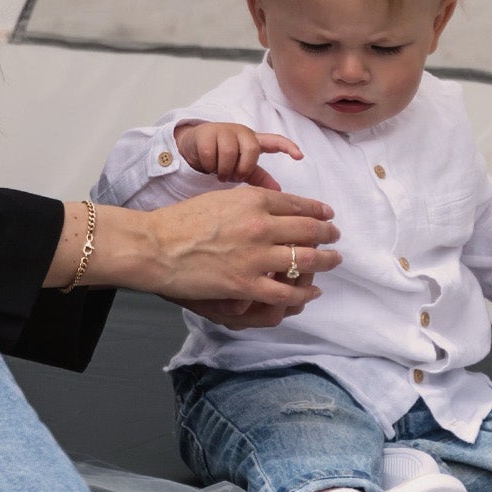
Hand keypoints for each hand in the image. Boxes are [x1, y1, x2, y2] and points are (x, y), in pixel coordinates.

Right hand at [131, 184, 340, 322]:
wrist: (156, 246)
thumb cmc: (181, 220)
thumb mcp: (220, 198)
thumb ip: (248, 201)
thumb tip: (271, 204)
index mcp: (253, 200)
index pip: (298, 204)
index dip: (318, 210)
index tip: (328, 215)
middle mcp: (260, 225)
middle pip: (308, 230)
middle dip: (327, 234)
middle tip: (335, 237)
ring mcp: (255, 256)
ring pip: (304, 260)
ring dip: (325, 261)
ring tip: (333, 261)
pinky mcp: (246, 284)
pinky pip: (286, 292)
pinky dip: (304, 293)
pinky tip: (313, 292)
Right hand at [172, 120, 301, 189]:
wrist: (193, 146)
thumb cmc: (222, 158)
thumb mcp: (241, 167)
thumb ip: (259, 177)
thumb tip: (279, 191)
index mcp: (253, 141)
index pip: (274, 141)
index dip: (288, 147)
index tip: (300, 156)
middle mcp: (241, 133)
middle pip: (251, 150)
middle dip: (242, 168)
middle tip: (233, 176)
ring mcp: (223, 131)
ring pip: (230, 152)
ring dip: (224, 168)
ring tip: (219, 173)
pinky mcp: (206, 133)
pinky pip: (211, 153)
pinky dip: (209, 165)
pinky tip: (207, 166)